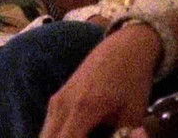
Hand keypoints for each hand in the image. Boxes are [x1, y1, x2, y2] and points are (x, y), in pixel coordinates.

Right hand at [40, 24, 159, 137]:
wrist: (126, 48)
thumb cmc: (133, 81)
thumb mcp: (133, 115)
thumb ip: (125, 137)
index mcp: (83, 109)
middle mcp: (62, 106)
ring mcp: (56, 101)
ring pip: (44, 136)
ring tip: (85, 136)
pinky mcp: (55, 100)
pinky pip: (48, 129)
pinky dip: (58, 137)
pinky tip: (78, 135)